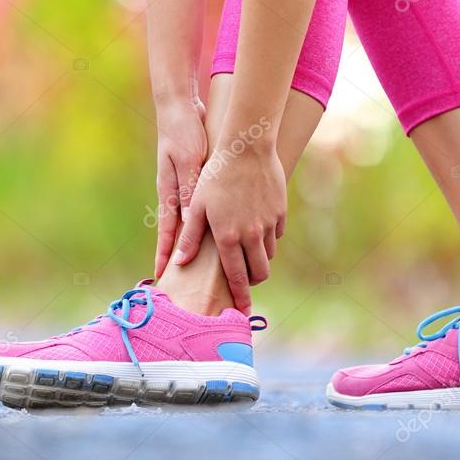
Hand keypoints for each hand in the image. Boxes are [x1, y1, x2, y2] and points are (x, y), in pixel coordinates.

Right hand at [154, 97, 207, 278]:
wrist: (181, 110)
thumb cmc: (183, 133)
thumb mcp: (188, 161)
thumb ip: (190, 188)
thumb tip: (190, 219)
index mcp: (170, 191)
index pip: (166, 230)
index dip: (164, 253)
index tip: (160, 275)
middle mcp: (175, 194)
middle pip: (177, 232)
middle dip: (177, 256)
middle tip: (179, 279)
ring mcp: (183, 188)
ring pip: (189, 223)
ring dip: (192, 243)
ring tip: (199, 265)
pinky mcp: (193, 181)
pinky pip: (198, 208)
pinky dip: (203, 223)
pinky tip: (214, 231)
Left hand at [173, 145, 285, 313]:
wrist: (246, 147)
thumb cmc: (214, 175)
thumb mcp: (196, 205)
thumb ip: (190, 237)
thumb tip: (180, 262)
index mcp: (228, 237)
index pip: (237, 278)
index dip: (240, 297)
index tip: (244, 312)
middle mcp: (251, 235)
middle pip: (260, 273)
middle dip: (252, 281)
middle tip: (243, 279)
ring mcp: (269, 224)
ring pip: (269, 255)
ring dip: (259, 258)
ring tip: (246, 250)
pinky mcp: (280, 212)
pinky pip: (276, 234)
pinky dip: (268, 237)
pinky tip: (256, 227)